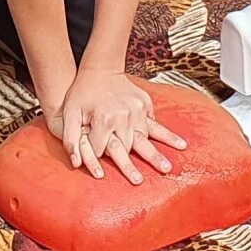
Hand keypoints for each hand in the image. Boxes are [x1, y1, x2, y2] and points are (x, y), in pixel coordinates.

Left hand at [51, 69, 186, 183]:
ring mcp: (136, 111)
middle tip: (139, 182)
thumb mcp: (69, 113)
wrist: (101, 68)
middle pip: (127, 149)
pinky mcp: (145, 105)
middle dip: (131, 168)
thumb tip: (75, 162)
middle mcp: (123, 117)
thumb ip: (70, 138)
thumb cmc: (82, 92)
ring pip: (146, 139)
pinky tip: (181, 144)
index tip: (96, 156)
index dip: (96, 154)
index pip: (102, 149)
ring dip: (157, 155)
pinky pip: (156, 124)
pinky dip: (168, 135)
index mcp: (104, 120)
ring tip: (167, 169)